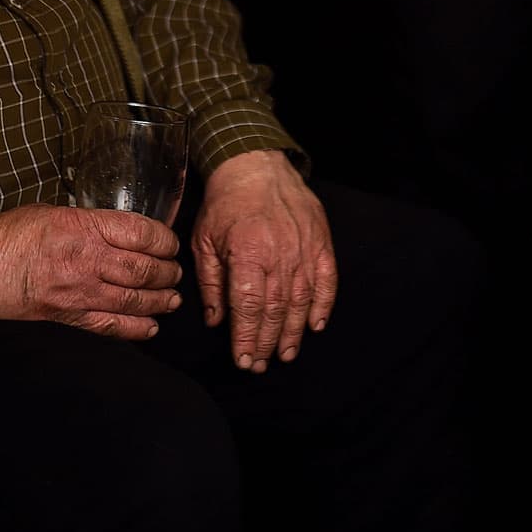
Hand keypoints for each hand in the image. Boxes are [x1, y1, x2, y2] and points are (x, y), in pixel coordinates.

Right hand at [0, 204, 183, 338]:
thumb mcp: (52, 212)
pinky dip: (135, 329)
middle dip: (167, 273)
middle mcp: (87, 260)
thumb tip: (115, 229)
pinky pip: (110, 327)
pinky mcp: (67, 318)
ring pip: (134, 300)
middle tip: (175, 273)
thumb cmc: (9, 235)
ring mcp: (78, 292)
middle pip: (144, 269)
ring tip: (171, 299)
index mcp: (84, 227)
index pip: (141, 233)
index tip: (170, 245)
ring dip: (159, 301)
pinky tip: (150, 327)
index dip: (164, 241)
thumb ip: (88, 222)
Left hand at [191, 151, 336, 370]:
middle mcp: (279, 254)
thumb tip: (216, 321)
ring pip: (301, 301)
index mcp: (248, 253)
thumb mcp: (204, 240)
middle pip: (276, 310)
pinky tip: (315, 325)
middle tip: (260, 365)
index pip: (248, 307)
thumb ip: (210, 283)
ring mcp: (304, 249)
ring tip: (286, 355)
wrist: (257, 166)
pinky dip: (323, 305)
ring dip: (294, 332)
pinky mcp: (320, 243)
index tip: (243, 360)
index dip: (246, 338)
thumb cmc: (227, 204)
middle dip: (267, 343)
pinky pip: (327, 281)